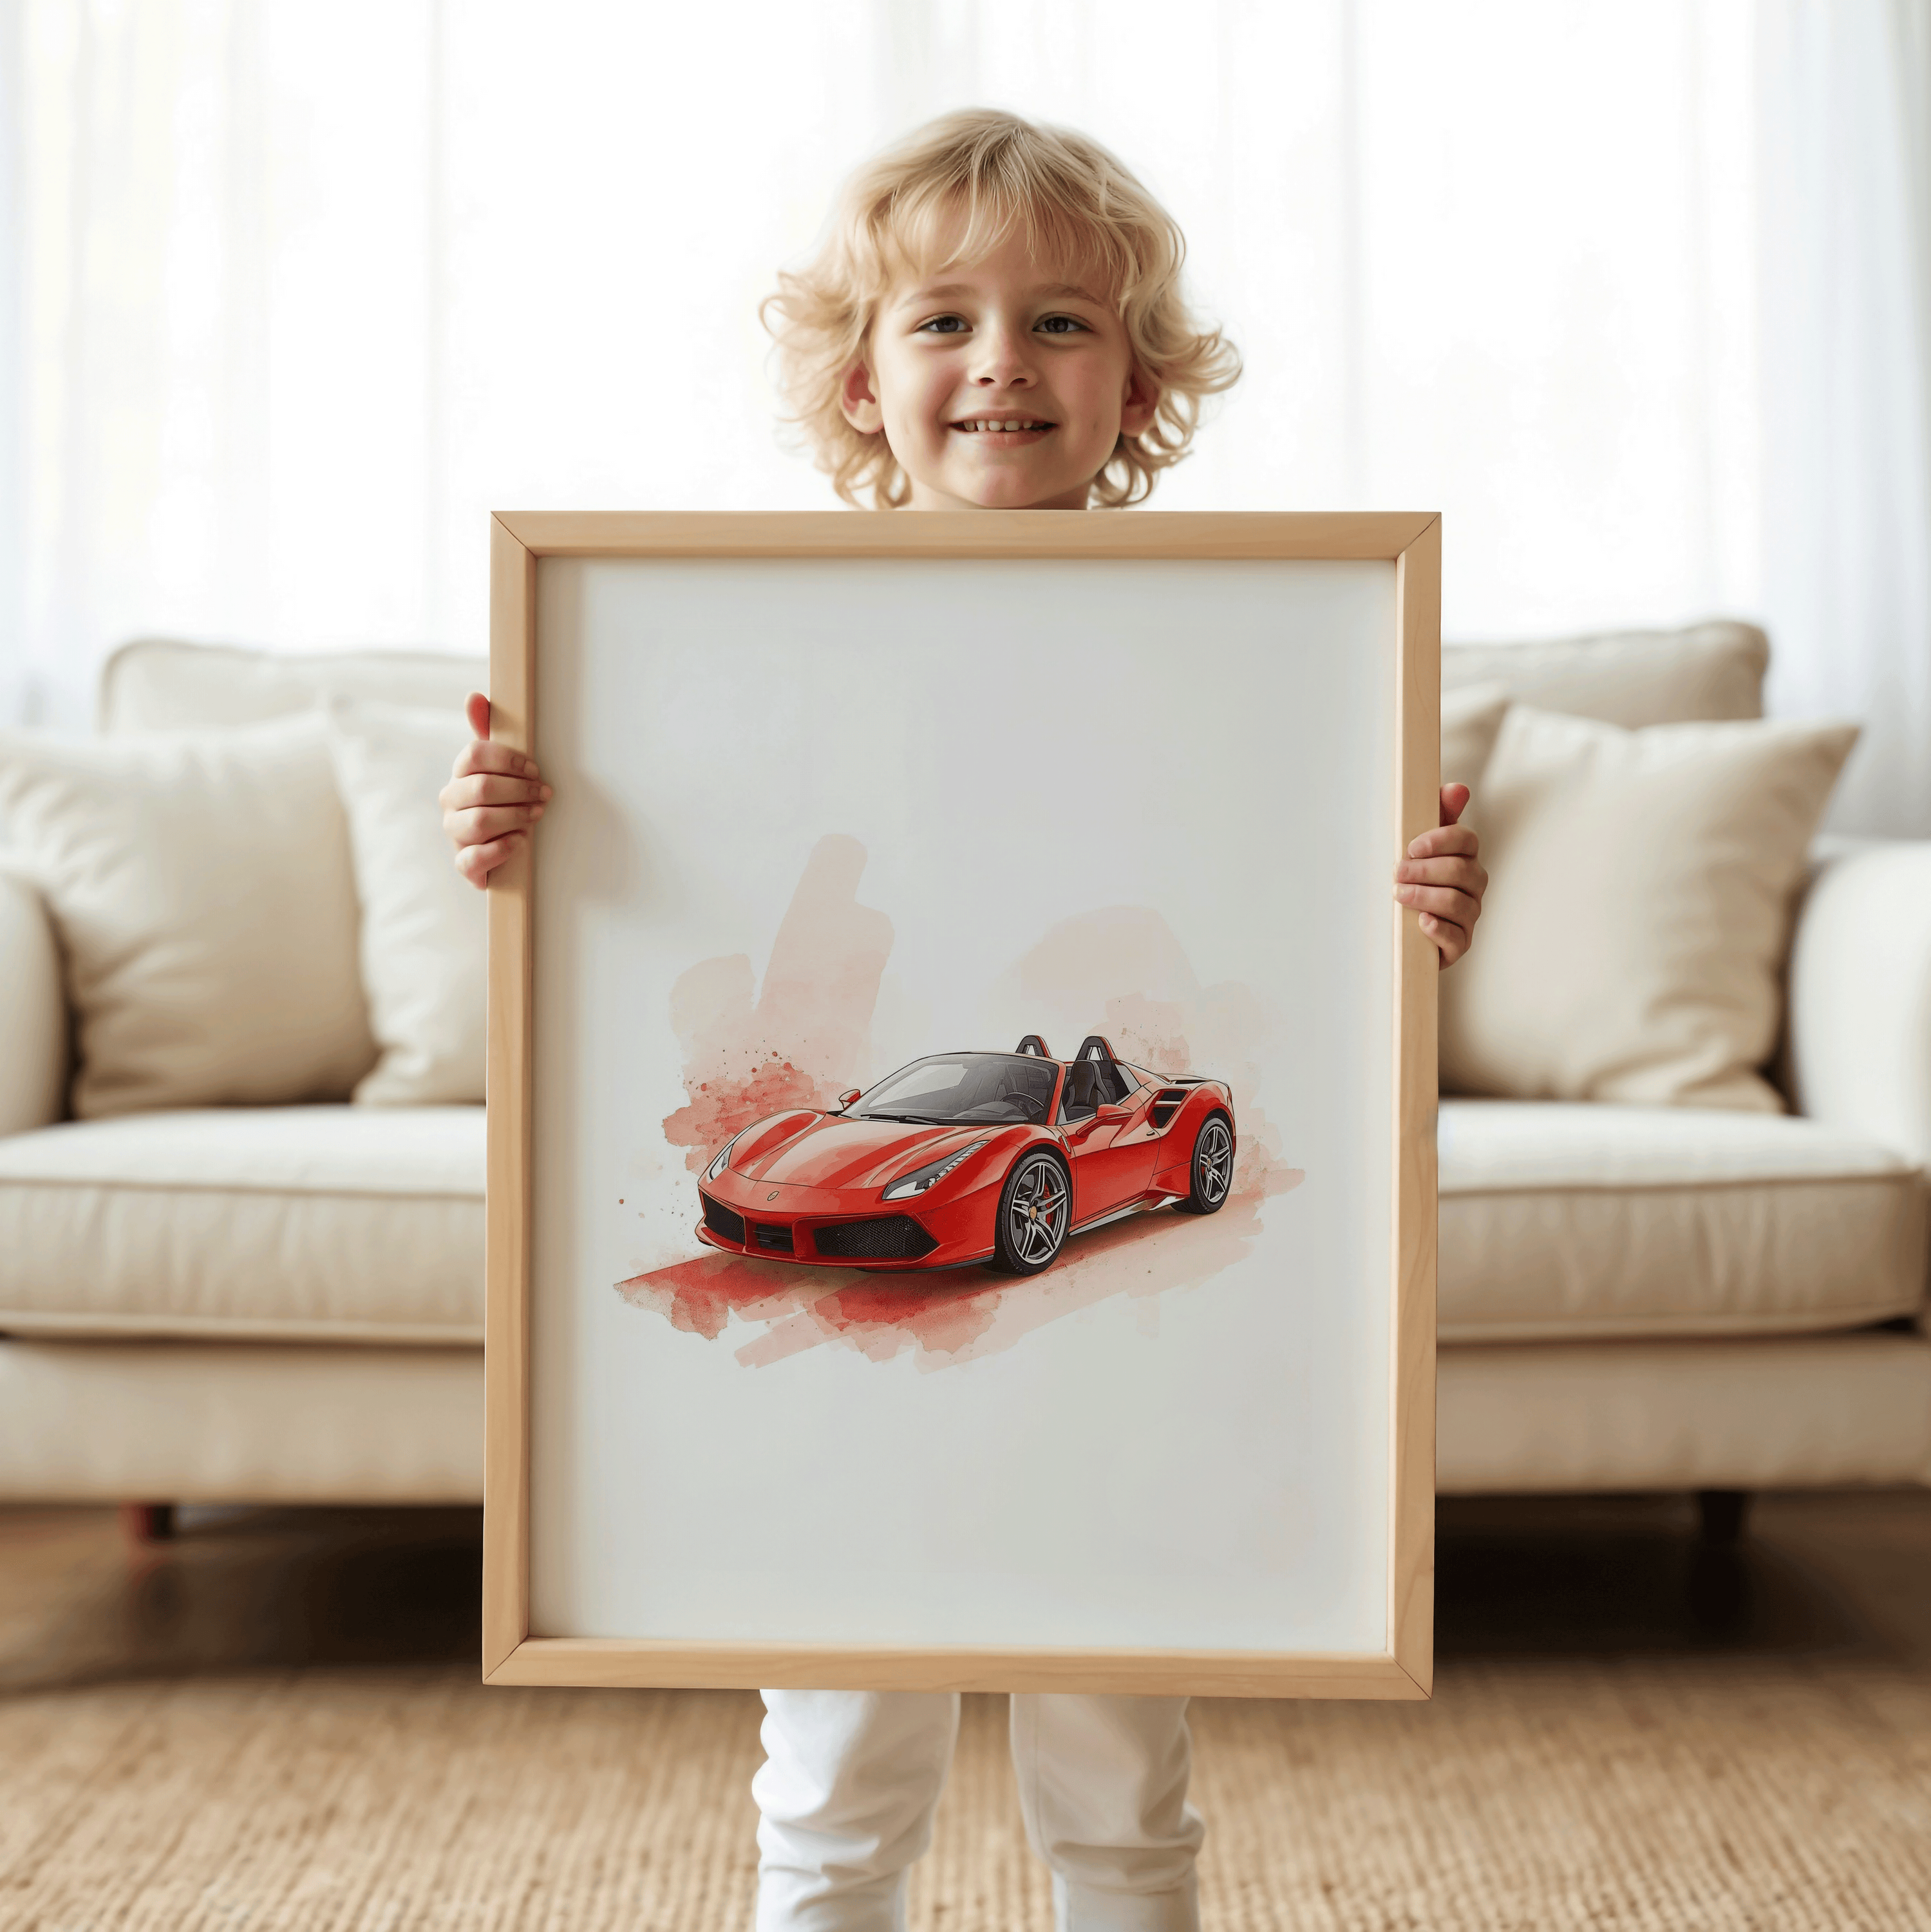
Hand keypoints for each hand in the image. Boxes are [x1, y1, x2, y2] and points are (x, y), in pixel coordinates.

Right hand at [438, 692, 550, 888]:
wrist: (500, 844)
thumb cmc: (502, 799)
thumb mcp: (500, 765)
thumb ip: (489, 730)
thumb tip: (474, 697)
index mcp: (460, 773)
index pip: (474, 754)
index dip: (509, 759)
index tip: (534, 769)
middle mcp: (451, 801)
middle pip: (481, 788)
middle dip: (519, 790)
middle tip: (544, 794)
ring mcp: (454, 832)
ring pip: (477, 822)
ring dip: (515, 818)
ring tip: (536, 816)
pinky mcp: (464, 863)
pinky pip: (472, 859)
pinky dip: (500, 850)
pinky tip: (519, 842)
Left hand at [1395, 783, 1486, 967]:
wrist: (1402, 928)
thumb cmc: (1414, 880)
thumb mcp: (1419, 846)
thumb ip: (1437, 815)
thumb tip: (1458, 789)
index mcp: (1466, 857)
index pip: (1467, 841)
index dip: (1440, 841)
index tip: (1411, 847)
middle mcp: (1474, 885)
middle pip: (1460, 871)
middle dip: (1425, 871)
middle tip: (1397, 872)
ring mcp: (1469, 915)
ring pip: (1457, 903)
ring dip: (1425, 897)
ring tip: (1400, 895)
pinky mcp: (1460, 944)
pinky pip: (1456, 938)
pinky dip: (1438, 929)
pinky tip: (1421, 922)